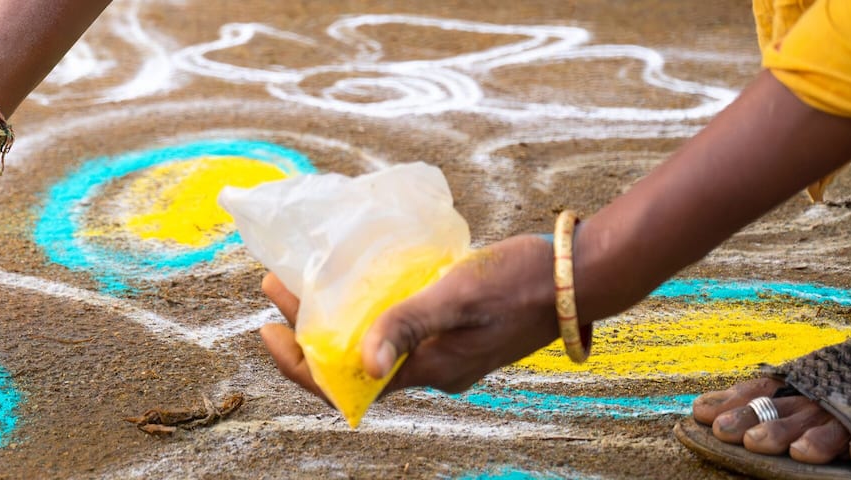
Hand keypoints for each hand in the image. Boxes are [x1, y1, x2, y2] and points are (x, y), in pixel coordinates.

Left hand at [257, 235, 560, 398]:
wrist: (583, 274)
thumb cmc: (522, 279)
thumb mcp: (455, 295)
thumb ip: (407, 326)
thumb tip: (364, 366)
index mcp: (431, 371)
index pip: (346, 387)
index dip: (300, 365)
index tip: (268, 329)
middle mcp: (436, 371)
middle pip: (354, 366)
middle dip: (309, 332)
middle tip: (278, 289)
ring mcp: (449, 354)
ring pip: (376, 348)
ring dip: (338, 321)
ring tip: (307, 283)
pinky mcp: (461, 333)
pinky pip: (403, 332)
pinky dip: (373, 313)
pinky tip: (361, 282)